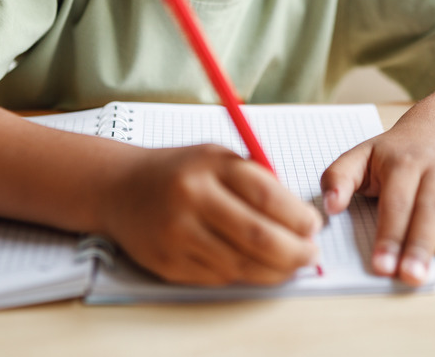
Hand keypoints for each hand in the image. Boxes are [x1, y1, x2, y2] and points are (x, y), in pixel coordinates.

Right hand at [98, 143, 321, 285]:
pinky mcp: (168, 263)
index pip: (266, 194)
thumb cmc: (179, 171)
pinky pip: (219, 277)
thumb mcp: (216, 158)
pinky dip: (245, 276)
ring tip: (291, 263)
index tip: (314, 225)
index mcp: (209, 166)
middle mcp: (192, 199)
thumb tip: (299, 215)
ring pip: (241, 264)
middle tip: (310, 253)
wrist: (120, 188)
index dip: (297, 216)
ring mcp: (178, 234)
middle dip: (294, 250)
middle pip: (257, 236)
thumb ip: (255, 179)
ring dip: (275, 270)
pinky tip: (257, 268)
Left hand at [319, 122, 434, 285]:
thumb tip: (329, 207)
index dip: (389, 235)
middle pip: (431, 208)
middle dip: (421, 244)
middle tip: (412, 276)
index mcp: (402, 162)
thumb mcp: (361, 155)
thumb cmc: (394, 152)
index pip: (396, 202)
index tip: (381, 266)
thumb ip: (339, 177)